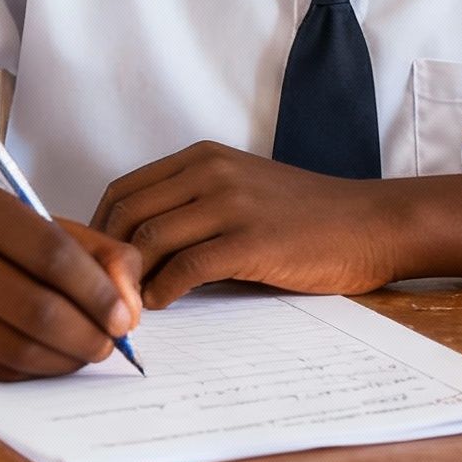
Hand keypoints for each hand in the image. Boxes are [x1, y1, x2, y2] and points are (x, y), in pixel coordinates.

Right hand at [0, 185, 142, 379]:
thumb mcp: (31, 221)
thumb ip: (93, 251)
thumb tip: (132, 304)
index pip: (52, 253)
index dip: (97, 291)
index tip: (125, 316)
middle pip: (36, 309)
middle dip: (87, 334)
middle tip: (111, 344)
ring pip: (15, 348)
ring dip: (65, 360)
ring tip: (86, 353)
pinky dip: (33, 371)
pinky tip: (50, 360)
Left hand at [93, 142, 401, 307]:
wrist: (367, 223)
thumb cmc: (304, 214)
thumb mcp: (240, 189)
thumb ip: (191, 204)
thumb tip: (133, 247)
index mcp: (203, 156)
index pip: (123, 190)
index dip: (98, 230)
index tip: (93, 265)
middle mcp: (211, 172)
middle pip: (127, 214)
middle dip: (105, 258)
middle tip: (102, 292)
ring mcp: (231, 204)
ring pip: (150, 240)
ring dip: (131, 280)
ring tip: (130, 304)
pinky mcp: (251, 241)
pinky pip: (186, 268)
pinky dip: (164, 292)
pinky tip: (164, 304)